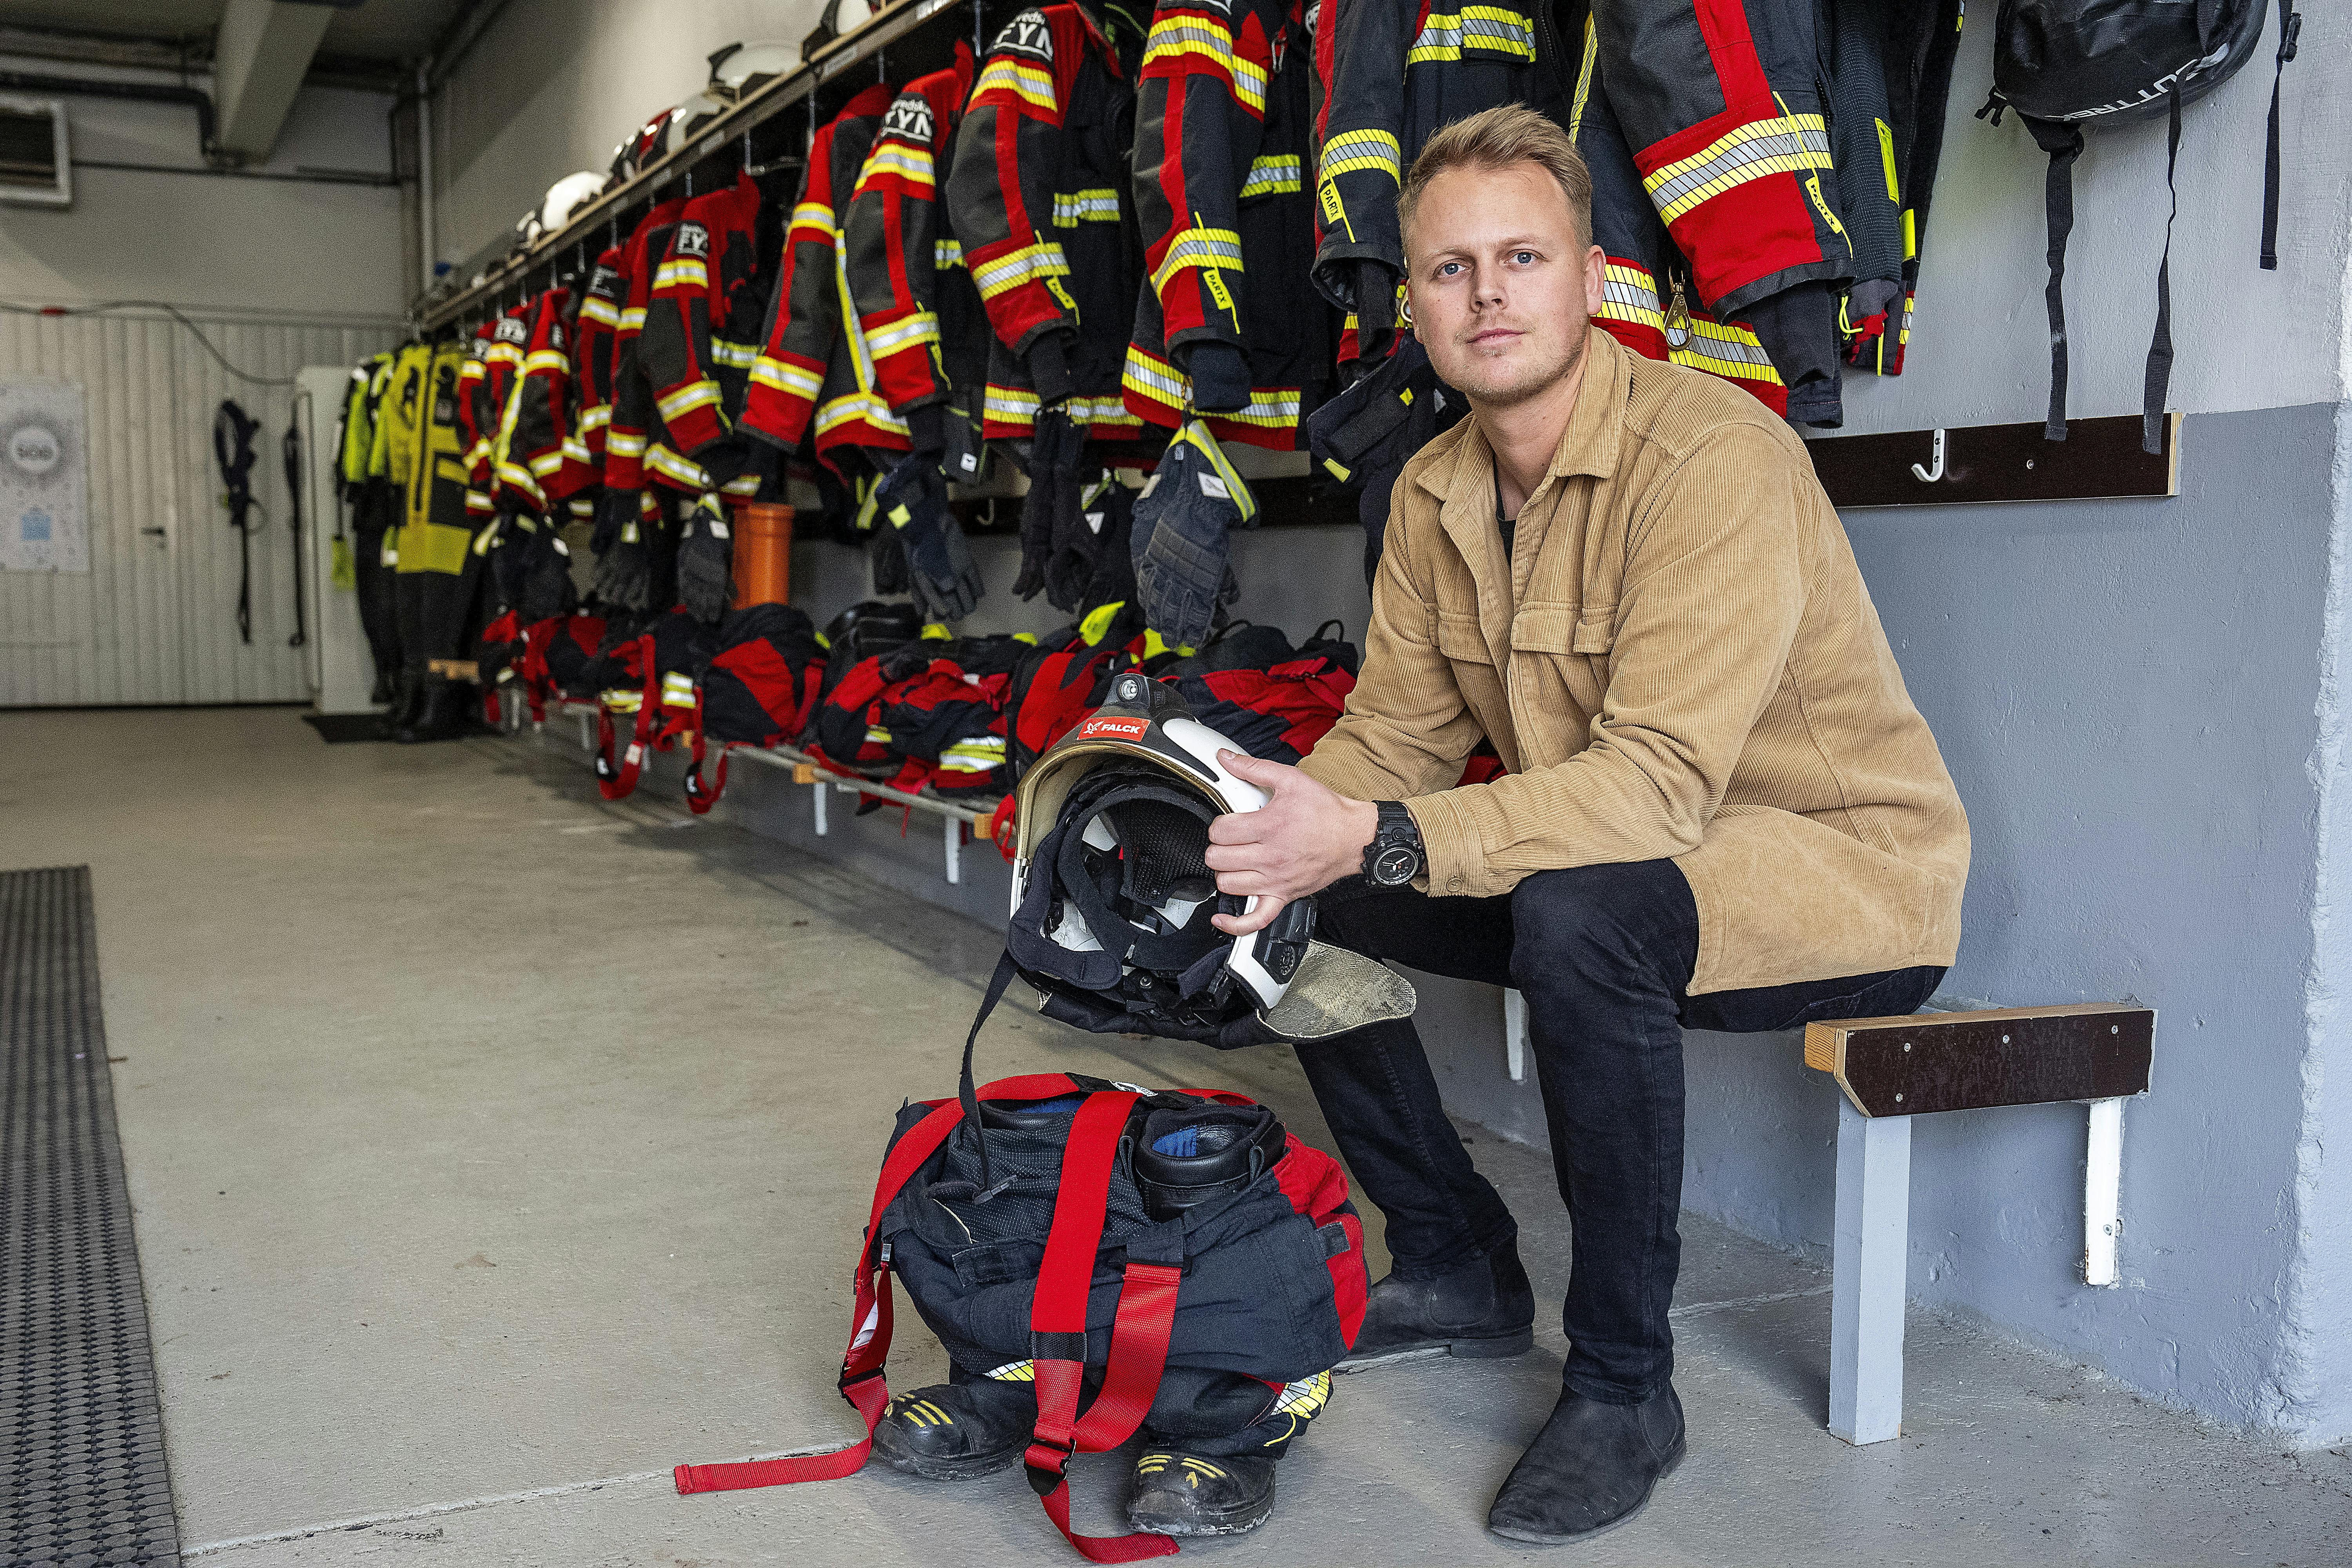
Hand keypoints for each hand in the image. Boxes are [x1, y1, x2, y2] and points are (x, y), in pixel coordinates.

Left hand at [1204, 749, 1378, 934]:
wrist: (1355, 837)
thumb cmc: (1326, 811)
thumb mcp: (1291, 780)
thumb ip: (1254, 768)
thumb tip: (1226, 759)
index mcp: (1269, 826)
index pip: (1220, 831)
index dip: (1218, 824)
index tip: (1228, 822)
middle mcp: (1270, 857)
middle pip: (1218, 858)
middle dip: (1218, 847)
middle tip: (1229, 840)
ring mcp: (1276, 881)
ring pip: (1228, 885)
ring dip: (1224, 872)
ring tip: (1233, 861)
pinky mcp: (1284, 896)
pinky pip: (1255, 919)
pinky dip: (1235, 923)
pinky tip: (1222, 917)